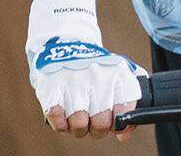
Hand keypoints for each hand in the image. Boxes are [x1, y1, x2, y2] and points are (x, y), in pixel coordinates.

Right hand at [26, 0, 145, 141]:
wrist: (67, 44)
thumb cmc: (96, 68)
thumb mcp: (118, 75)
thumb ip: (128, 104)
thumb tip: (125, 136)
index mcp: (117, 74)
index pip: (125, 110)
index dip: (119, 123)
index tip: (114, 121)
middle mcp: (98, 77)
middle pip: (101, 125)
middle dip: (97, 128)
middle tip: (93, 118)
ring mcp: (75, 82)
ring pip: (79, 126)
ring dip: (78, 126)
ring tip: (78, 114)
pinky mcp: (52, 87)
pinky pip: (56, 119)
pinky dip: (59, 122)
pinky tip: (63, 111)